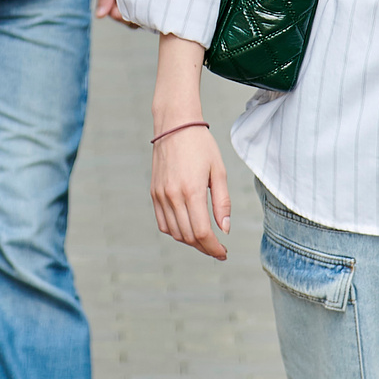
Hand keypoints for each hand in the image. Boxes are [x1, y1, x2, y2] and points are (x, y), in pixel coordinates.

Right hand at [151, 125, 230, 260]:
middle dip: (204, 247)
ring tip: (205, 239)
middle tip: (218, 249)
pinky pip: (162, 222)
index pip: (201, 233)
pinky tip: (188, 228)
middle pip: (188, 236)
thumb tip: (224, 229)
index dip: (213, 248)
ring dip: (190, 241)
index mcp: (191, 191)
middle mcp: (173, 196)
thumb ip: (223, 202)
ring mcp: (160, 195)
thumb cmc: (201, 145)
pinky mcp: (154, 192)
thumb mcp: (219, 171)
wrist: (175, 125)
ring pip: (174, 233)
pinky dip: (175, 232)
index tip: (223, 253)